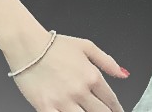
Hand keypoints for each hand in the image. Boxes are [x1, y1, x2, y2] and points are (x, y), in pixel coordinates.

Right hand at [8, 34, 129, 111]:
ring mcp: (63, 101)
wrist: (27, 46)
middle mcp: (80, 90)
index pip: (111, 100)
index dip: (116, 108)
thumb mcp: (87, 47)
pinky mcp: (46, 107)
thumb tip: (123, 74)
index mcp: (92, 76)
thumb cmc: (54, 46)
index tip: (117, 111)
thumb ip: (107, 62)